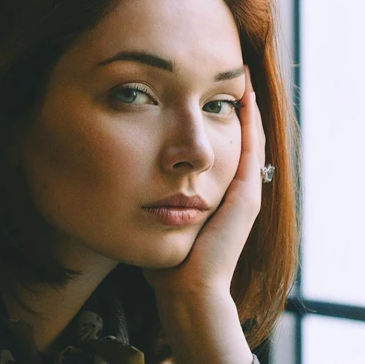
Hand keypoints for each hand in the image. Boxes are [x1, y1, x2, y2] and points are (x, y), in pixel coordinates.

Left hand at [149, 80, 260, 363]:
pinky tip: (242, 97)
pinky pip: (251, 151)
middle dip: (227, 101)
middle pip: (234, 134)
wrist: (186, 295)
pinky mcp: (246, 199)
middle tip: (224, 68)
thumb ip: (145, 192)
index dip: (208, 111)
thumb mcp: (154, 215)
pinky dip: (250, 123)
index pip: (213, 142)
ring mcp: (244, 193)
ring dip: (243, 105)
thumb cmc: (164, 264)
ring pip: (248, 137)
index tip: (195, 82)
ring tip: (237, 72)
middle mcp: (234, 189)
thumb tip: (113, 170)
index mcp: (214, 193)